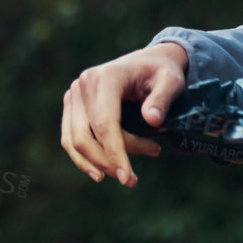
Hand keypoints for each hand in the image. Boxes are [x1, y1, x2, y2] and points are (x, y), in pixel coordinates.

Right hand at [61, 42, 188, 186]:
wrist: (150, 62)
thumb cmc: (162, 73)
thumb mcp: (172, 81)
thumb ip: (163, 98)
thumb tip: (153, 120)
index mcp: (107, 76)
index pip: (105, 122)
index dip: (115, 153)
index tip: (128, 178)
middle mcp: (85, 83)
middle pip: (87, 135)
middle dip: (108, 162)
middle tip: (132, 180)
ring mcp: (75, 94)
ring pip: (76, 140)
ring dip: (96, 163)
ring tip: (124, 177)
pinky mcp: (72, 105)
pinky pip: (70, 138)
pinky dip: (84, 157)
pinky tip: (101, 171)